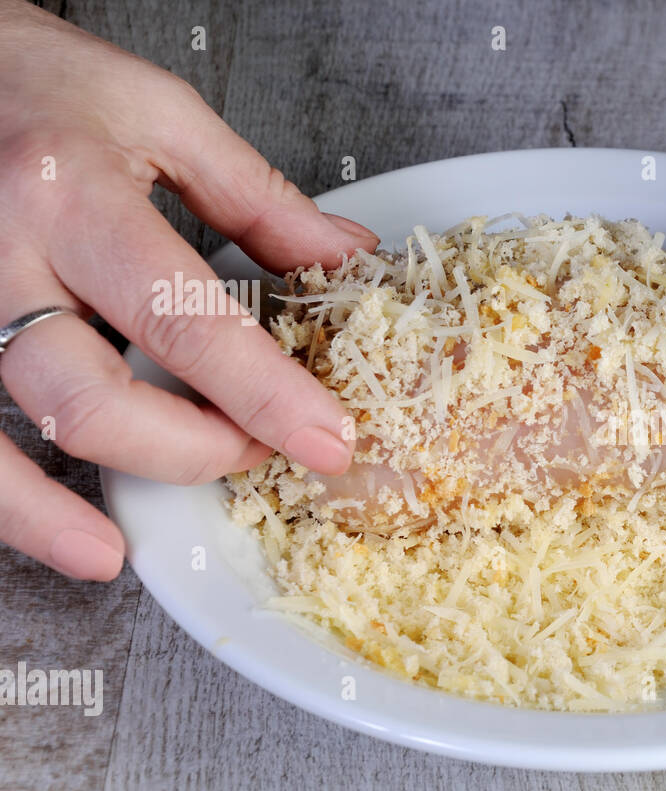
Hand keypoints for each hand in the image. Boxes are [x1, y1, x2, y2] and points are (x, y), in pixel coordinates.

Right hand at [0, 2, 377, 579]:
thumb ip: (258, 199)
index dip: (264, 394)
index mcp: (71, 193)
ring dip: (68, 504)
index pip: (184, 319)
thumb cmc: (37, 81)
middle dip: (189, 450)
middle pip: (92, 399)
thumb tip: (345, 259)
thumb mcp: (162, 116)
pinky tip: (47, 534)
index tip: (326, 438)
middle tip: (253, 452)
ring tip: (115, 546)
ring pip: (10, 430)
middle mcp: (0, 254)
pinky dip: (4, 499)